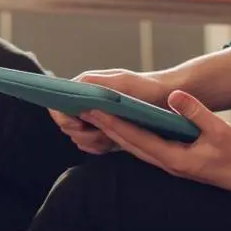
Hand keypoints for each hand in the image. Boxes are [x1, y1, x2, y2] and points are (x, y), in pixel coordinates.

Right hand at [48, 70, 174, 154]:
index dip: (63, 115)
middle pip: (67, 123)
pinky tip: (109, 145)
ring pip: (78, 136)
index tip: (78, 124)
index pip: (60, 101)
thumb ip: (98, 85)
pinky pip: (91, 143)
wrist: (170, 98)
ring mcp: (96, 116)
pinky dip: (97, 147)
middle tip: (102, 134)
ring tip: (109, 139)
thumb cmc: (148, 87)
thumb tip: (74, 90)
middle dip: (81, 133)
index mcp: (87, 86)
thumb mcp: (124, 83)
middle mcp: (88, 100)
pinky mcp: (106, 129)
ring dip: (91, 141)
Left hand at [84, 90, 230, 198]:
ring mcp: (173, 164)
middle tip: (84, 110)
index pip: (136, 139)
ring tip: (98, 116)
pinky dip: (133, 137)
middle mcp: (169, 164)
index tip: (95, 111)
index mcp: (175, 159)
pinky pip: (148, 148)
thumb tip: (177, 96)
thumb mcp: (220, 130)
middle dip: (107, 128)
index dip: (114, 124)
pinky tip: (127, 127)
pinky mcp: (178, 161)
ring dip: (117, 133)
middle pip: (130, 145)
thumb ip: (197, 113)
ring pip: (137, 148)